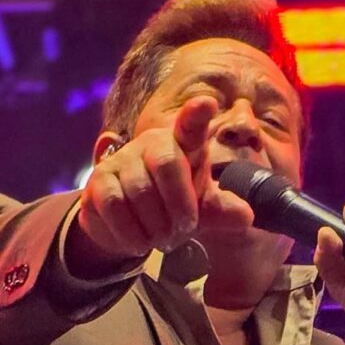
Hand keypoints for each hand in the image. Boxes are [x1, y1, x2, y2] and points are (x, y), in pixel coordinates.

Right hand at [73, 97, 255, 267]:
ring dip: (155, 226)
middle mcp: (151, 143)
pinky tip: (138, 241)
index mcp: (183, 145)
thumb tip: (246, 217)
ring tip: (160, 239)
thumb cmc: (174, 207)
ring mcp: (122, 160)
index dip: (197, 114)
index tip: (206, 103)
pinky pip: (114, 205)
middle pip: (167, 164)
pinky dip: (130, 232)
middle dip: (179, 207)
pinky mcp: (98, 181)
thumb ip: (223, 210)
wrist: (132, 227)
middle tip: (182, 231)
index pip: (190, 125)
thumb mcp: (203, 210)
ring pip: (139, 190)